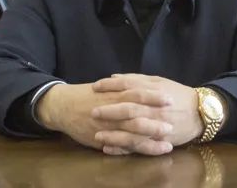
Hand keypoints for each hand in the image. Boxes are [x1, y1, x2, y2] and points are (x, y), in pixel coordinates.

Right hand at [36, 82, 174, 155]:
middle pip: (137, 114)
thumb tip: (147, 83)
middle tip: (172, 123)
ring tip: (168, 143)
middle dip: (155, 120)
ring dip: (150, 139)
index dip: (154, 96)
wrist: (64, 105)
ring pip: (131, 133)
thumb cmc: (89, 94)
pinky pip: (122, 146)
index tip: (171, 98)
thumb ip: (125, 86)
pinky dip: (135, 150)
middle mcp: (112, 109)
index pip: (137, 93)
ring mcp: (108, 126)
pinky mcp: (103, 138)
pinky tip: (149, 153)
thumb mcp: (108, 86)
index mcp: (115, 93)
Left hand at [91, 74, 203, 153]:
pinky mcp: (159, 142)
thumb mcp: (159, 81)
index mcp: (153, 91)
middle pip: (129, 110)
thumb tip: (114, 77)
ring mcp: (157, 127)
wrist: (201, 113)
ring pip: (133, 132)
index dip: (110, 86)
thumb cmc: (177, 95)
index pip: (128, 86)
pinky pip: (140, 147)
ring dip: (114, 135)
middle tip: (93, 112)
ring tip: (96, 136)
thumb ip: (136, 80)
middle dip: (109, 111)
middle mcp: (154, 109)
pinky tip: (109, 149)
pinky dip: (124, 149)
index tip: (95, 86)